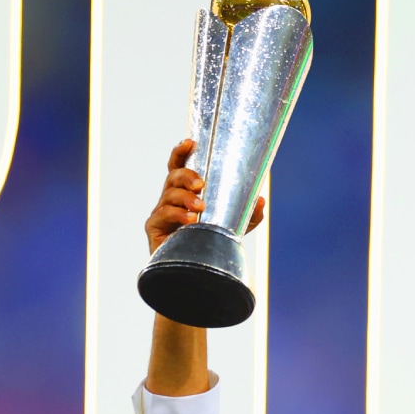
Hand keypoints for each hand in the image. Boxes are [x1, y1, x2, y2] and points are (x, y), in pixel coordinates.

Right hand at [145, 139, 264, 253]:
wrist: (196, 270)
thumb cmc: (209, 243)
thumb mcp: (234, 226)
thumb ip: (249, 214)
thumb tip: (260, 200)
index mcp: (186, 191)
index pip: (179, 165)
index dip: (182, 152)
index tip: (191, 143)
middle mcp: (171, 198)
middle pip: (174, 176)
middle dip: (187, 176)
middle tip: (201, 185)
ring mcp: (161, 211)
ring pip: (169, 194)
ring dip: (186, 198)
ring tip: (201, 207)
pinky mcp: (154, 226)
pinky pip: (163, 214)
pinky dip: (177, 215)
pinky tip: (190, 221)